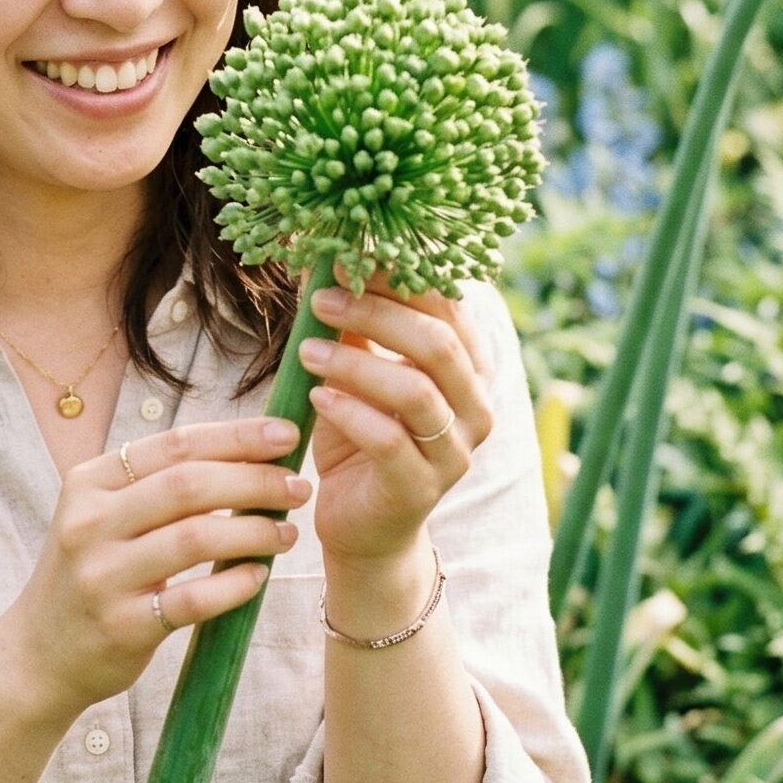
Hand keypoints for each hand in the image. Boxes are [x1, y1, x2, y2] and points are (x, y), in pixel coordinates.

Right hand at [4, 417, 309, 721]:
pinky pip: (192, 600)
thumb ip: (158, 486)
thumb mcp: (104, 516)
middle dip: (255, 480)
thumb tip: (246, 453)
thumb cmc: (92, 572)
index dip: (236, 436)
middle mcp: (90, 522)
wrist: (38, 652)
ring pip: (195, 538)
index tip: (286, 434)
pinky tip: (259, 576)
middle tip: (297, 488)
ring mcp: (102, 575)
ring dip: (254, 531)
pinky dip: (234, 584)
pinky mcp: (121, 625)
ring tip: (287, 534)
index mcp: (89, 482)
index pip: (175, 445)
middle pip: (189, 485)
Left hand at [297, 265, 496, 568]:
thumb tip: (324, 259)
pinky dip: (349, 412)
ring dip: (355, 363)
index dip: (398, 277)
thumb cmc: (361, 436)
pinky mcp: (420, 489)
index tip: (346, 257)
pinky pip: (389, 441)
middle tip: (321, 299)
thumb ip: (353, 323)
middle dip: (375, 313)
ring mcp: (454, 452)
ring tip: (306, 350)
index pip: (448, 308)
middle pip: (437, 344)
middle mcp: (476, 408)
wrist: (362, 524)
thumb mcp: (356, 371)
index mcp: (470, 369)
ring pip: (416, 392)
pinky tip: (315, 397)